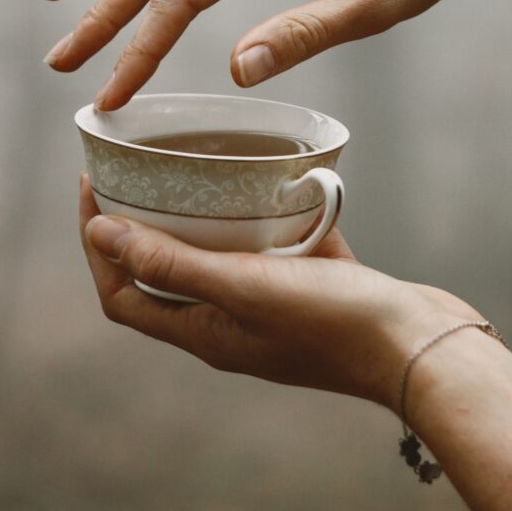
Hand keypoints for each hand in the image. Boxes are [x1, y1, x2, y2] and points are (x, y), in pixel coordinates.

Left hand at [79, 175, 479, 407]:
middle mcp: (229, 321)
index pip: (123, 293)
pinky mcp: (307, 284)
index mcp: (203, 331)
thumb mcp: (242, 289)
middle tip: (135, 169)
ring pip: (218, 254)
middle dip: (142, 222)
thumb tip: (100, 234)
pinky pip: (269, 244)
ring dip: (200, 214)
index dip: (98, 246)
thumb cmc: (332, 324)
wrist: (419, 345)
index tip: (92, 188)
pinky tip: (268, 177)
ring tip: (194, 165)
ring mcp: (270, 303)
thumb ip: (172, 263)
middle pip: (165, 270)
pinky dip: (260, 214)